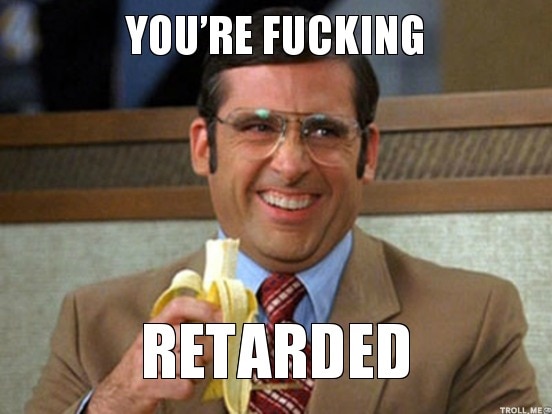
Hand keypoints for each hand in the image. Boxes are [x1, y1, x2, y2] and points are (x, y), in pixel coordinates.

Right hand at [87, 296, 221, 413]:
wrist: (116, 395)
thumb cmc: (148, 365)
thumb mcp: (162, 340)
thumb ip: (187, 329)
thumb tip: (222, 320)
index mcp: (156, 324)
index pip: (179, 306)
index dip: (203, 308)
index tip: (223, 315)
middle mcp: (150, 339)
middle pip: (193, 338)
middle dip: (207, 351)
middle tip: (204, 358)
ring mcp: (146, 361)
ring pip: (192, 362)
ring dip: (196, 372)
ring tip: (185, 373)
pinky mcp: (146, 384)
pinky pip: (184, 386)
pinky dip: (186, 389)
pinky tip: (177, 386)